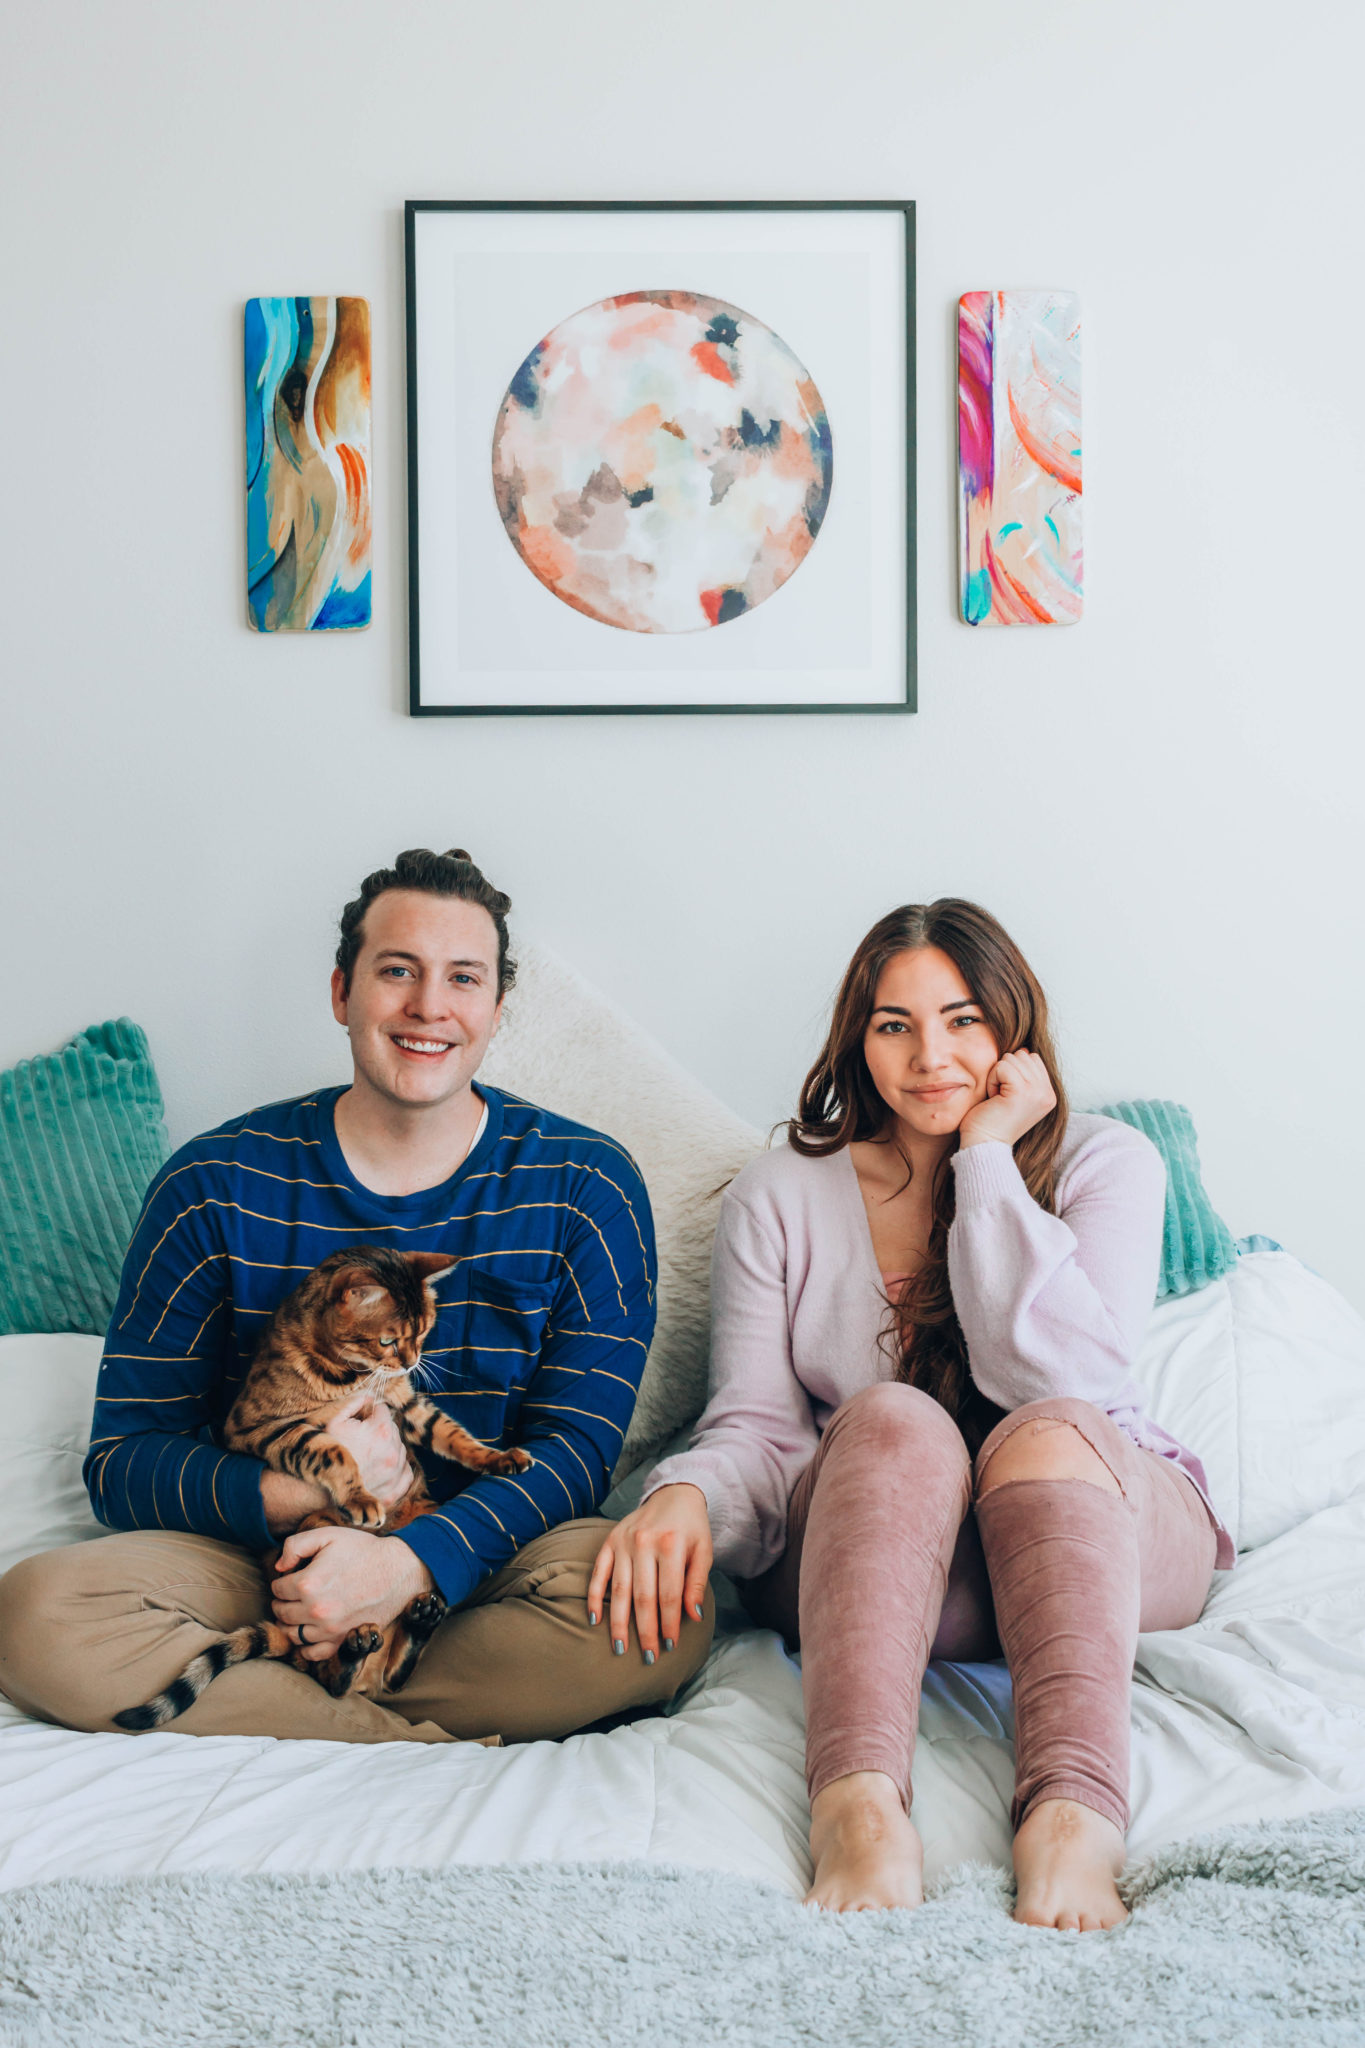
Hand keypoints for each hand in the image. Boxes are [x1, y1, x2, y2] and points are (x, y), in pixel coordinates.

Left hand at [270, 1525, 432, 1661]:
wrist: (398, 1569)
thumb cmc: (363, 1550)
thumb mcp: (328, 1535)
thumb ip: (295, 1545)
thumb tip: (279, 1567)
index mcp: (308, 1583)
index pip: (277, 1589)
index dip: (281, 1581)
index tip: (289, 1578)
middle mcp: (316, 1610)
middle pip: (282, 1613)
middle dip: (282, 1602)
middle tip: (289, 1595)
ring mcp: (330, 1629)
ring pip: (293, 1634)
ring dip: (290, 1624)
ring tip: (297, 1612)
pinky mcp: (343, 1639)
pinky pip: (314, 1653)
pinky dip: (306, 1647)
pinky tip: (309, 1633)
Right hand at [328, 1395, 413, 1514]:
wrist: (318, 1492)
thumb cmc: (325, 1454)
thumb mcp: (334, 1421)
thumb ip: (354, 1403)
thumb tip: (369, 1398)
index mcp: (382, 1431)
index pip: (382, 1410)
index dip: (368, 1413)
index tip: (358, 1421)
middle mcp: (394, 1452)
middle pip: (392, 1429)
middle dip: (379, 1429)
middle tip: (360, 1438)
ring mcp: (395, 1474)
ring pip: (400, 1449)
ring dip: (388, 1448)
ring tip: (366, 1455)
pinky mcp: (393, 1492)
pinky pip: (405, 1473)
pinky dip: (397, 1469)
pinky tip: (382, 1467)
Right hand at [587, 1483, 711, 1660]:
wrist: (674, 1493)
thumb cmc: (692, 1527)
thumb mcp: (704, 1550)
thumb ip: (697, 1583)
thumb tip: (692, 1617)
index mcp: (670, 1545)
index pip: (669, 1595)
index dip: (669, 1623)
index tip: (670, 1646)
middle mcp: (644, 1543)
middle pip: (643, 1597)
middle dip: (646, 1630)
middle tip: (648, 1657)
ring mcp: (623, 1542)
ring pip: (620, 1590)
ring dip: (619, 1622)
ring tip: (620, 1647)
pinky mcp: (609, 1541)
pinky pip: (599, 1573)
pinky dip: (595, 1597)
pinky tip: (595, 1620)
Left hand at [958, 1049, 1057, 1149]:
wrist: (985, 1145)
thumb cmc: (992, 1120)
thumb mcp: (1014, 1095)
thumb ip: (1024, 1074)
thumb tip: (1024, 1050)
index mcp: (1049, 1095)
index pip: (1033, 1059)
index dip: (1013, 1071)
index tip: (1007, 1095)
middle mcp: (1047, 1093)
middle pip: (1022, 1055)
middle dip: (1005, 1072)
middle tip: (1001, 1097)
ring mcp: (1037, 1092)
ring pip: (1011, 1059)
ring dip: (997, 1076)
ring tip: (997, 1098)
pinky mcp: (1022, 1092)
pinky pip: (1002, 1066)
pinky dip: (992, 1080)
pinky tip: (993, 1098)